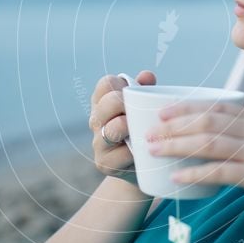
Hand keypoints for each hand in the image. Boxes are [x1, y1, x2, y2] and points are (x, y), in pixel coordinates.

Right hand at [89, 70, 156, 187]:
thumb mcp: (144, 108)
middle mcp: (96, 121)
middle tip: (139, 110)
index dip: (120, 84)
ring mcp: (98, 143)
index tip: (133, 91)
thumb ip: (145, 90)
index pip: (106, 84)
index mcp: (103, 102)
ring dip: (126, 126)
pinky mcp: (104, 163)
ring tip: (139, 128)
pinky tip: (141, 150)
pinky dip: (131, 152)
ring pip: (110, 130)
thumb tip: (146, 76)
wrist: (143, 166)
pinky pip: (118, 155)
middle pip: (106, 104)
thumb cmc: (143, 129)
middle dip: (124, 104)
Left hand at [144, 100, 243, 219]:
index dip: (187, 107)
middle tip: (149, 130)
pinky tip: (176, 176)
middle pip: (206, 121)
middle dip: (173, 124)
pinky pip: (219, 172)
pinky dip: (194, 173)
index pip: (216, 106)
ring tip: (153, 149)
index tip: (164, 110)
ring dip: (176, 145)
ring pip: (207, 142)